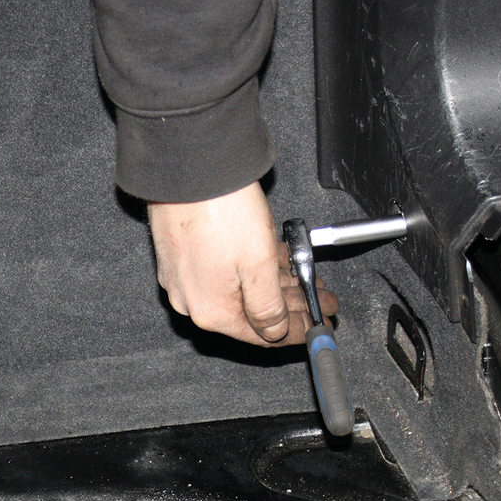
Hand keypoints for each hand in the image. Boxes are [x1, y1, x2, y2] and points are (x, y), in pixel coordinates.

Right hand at [147, 181, 338, 345]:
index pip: (263, 336)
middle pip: (253, 313)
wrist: (189, 165)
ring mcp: (184, 276)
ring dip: (276, 285)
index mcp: (211, 310)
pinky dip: (252, 270)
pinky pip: (223, 272)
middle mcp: (192, 299)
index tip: (319, 324)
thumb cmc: (220, 208)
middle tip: (320, 298)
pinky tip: (275, 261)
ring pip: (240, 290)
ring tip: (306, 277)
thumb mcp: (259, 265)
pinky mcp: (180, 253)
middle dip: (292, 306)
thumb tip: (275, 330)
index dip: (298, 330)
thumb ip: (269, 307)